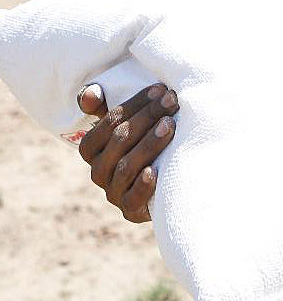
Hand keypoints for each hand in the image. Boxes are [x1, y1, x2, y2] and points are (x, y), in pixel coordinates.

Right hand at [77, 82, 179, 223]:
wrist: (164, 183)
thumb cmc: (142, 142)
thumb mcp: (125, 122)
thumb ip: (105, 105)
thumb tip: (91, 95)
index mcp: (91, 148)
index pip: (108, 123)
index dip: (134, 104)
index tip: (160, 89)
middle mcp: (98, 171)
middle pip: (119, 140)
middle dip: (148, 116)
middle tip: (172, 101)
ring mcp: (113, 192)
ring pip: (126, 166)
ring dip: (149, 143)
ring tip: (170, 125)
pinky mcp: (130, 211)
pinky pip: (133, 199)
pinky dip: (143, 185)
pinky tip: (156, 171)